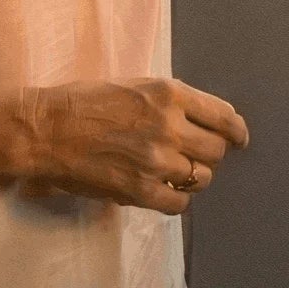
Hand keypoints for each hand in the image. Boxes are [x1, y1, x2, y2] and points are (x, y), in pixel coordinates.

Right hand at [21, 77, 248, 214]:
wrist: (48, 129)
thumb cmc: (87, 100)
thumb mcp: (136, 85)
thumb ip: (169, 101)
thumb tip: (200, 118)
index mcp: (169, 94)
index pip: (222, 115)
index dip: (236, 130)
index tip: (240, 138)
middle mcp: (169, 125)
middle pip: (216, 149)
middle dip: (211, 153)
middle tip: (197, 154)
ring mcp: (156, 160)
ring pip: (201, 177)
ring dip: (194, 175)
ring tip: (177, 172)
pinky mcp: (140, 190)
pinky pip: (178, 202)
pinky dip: (176, 199)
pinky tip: (165, 191)